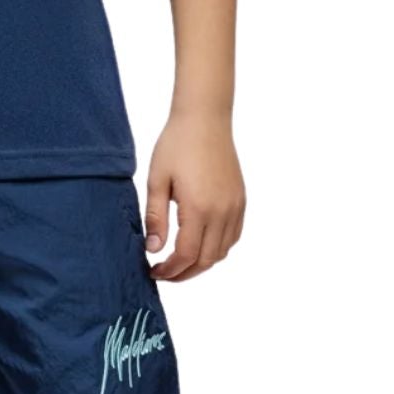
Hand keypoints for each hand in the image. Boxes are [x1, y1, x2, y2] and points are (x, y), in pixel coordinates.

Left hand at [143, 111, 244, 281]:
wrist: (205, 119)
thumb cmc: (176, 145)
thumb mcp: (157, 180)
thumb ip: (155, 218)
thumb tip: (153, 249)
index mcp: (198, 208)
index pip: (186, 255)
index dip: (170, 270)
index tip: (154, 272)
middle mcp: (222, 211)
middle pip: (206, 259)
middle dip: (184, 273)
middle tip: (164, 274)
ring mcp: (235, 206)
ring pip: (222, 251)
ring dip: (202, 263)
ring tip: (180, 262)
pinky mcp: (241, 200)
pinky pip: (233, 236)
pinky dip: (218, 248)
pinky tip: (200, 244)